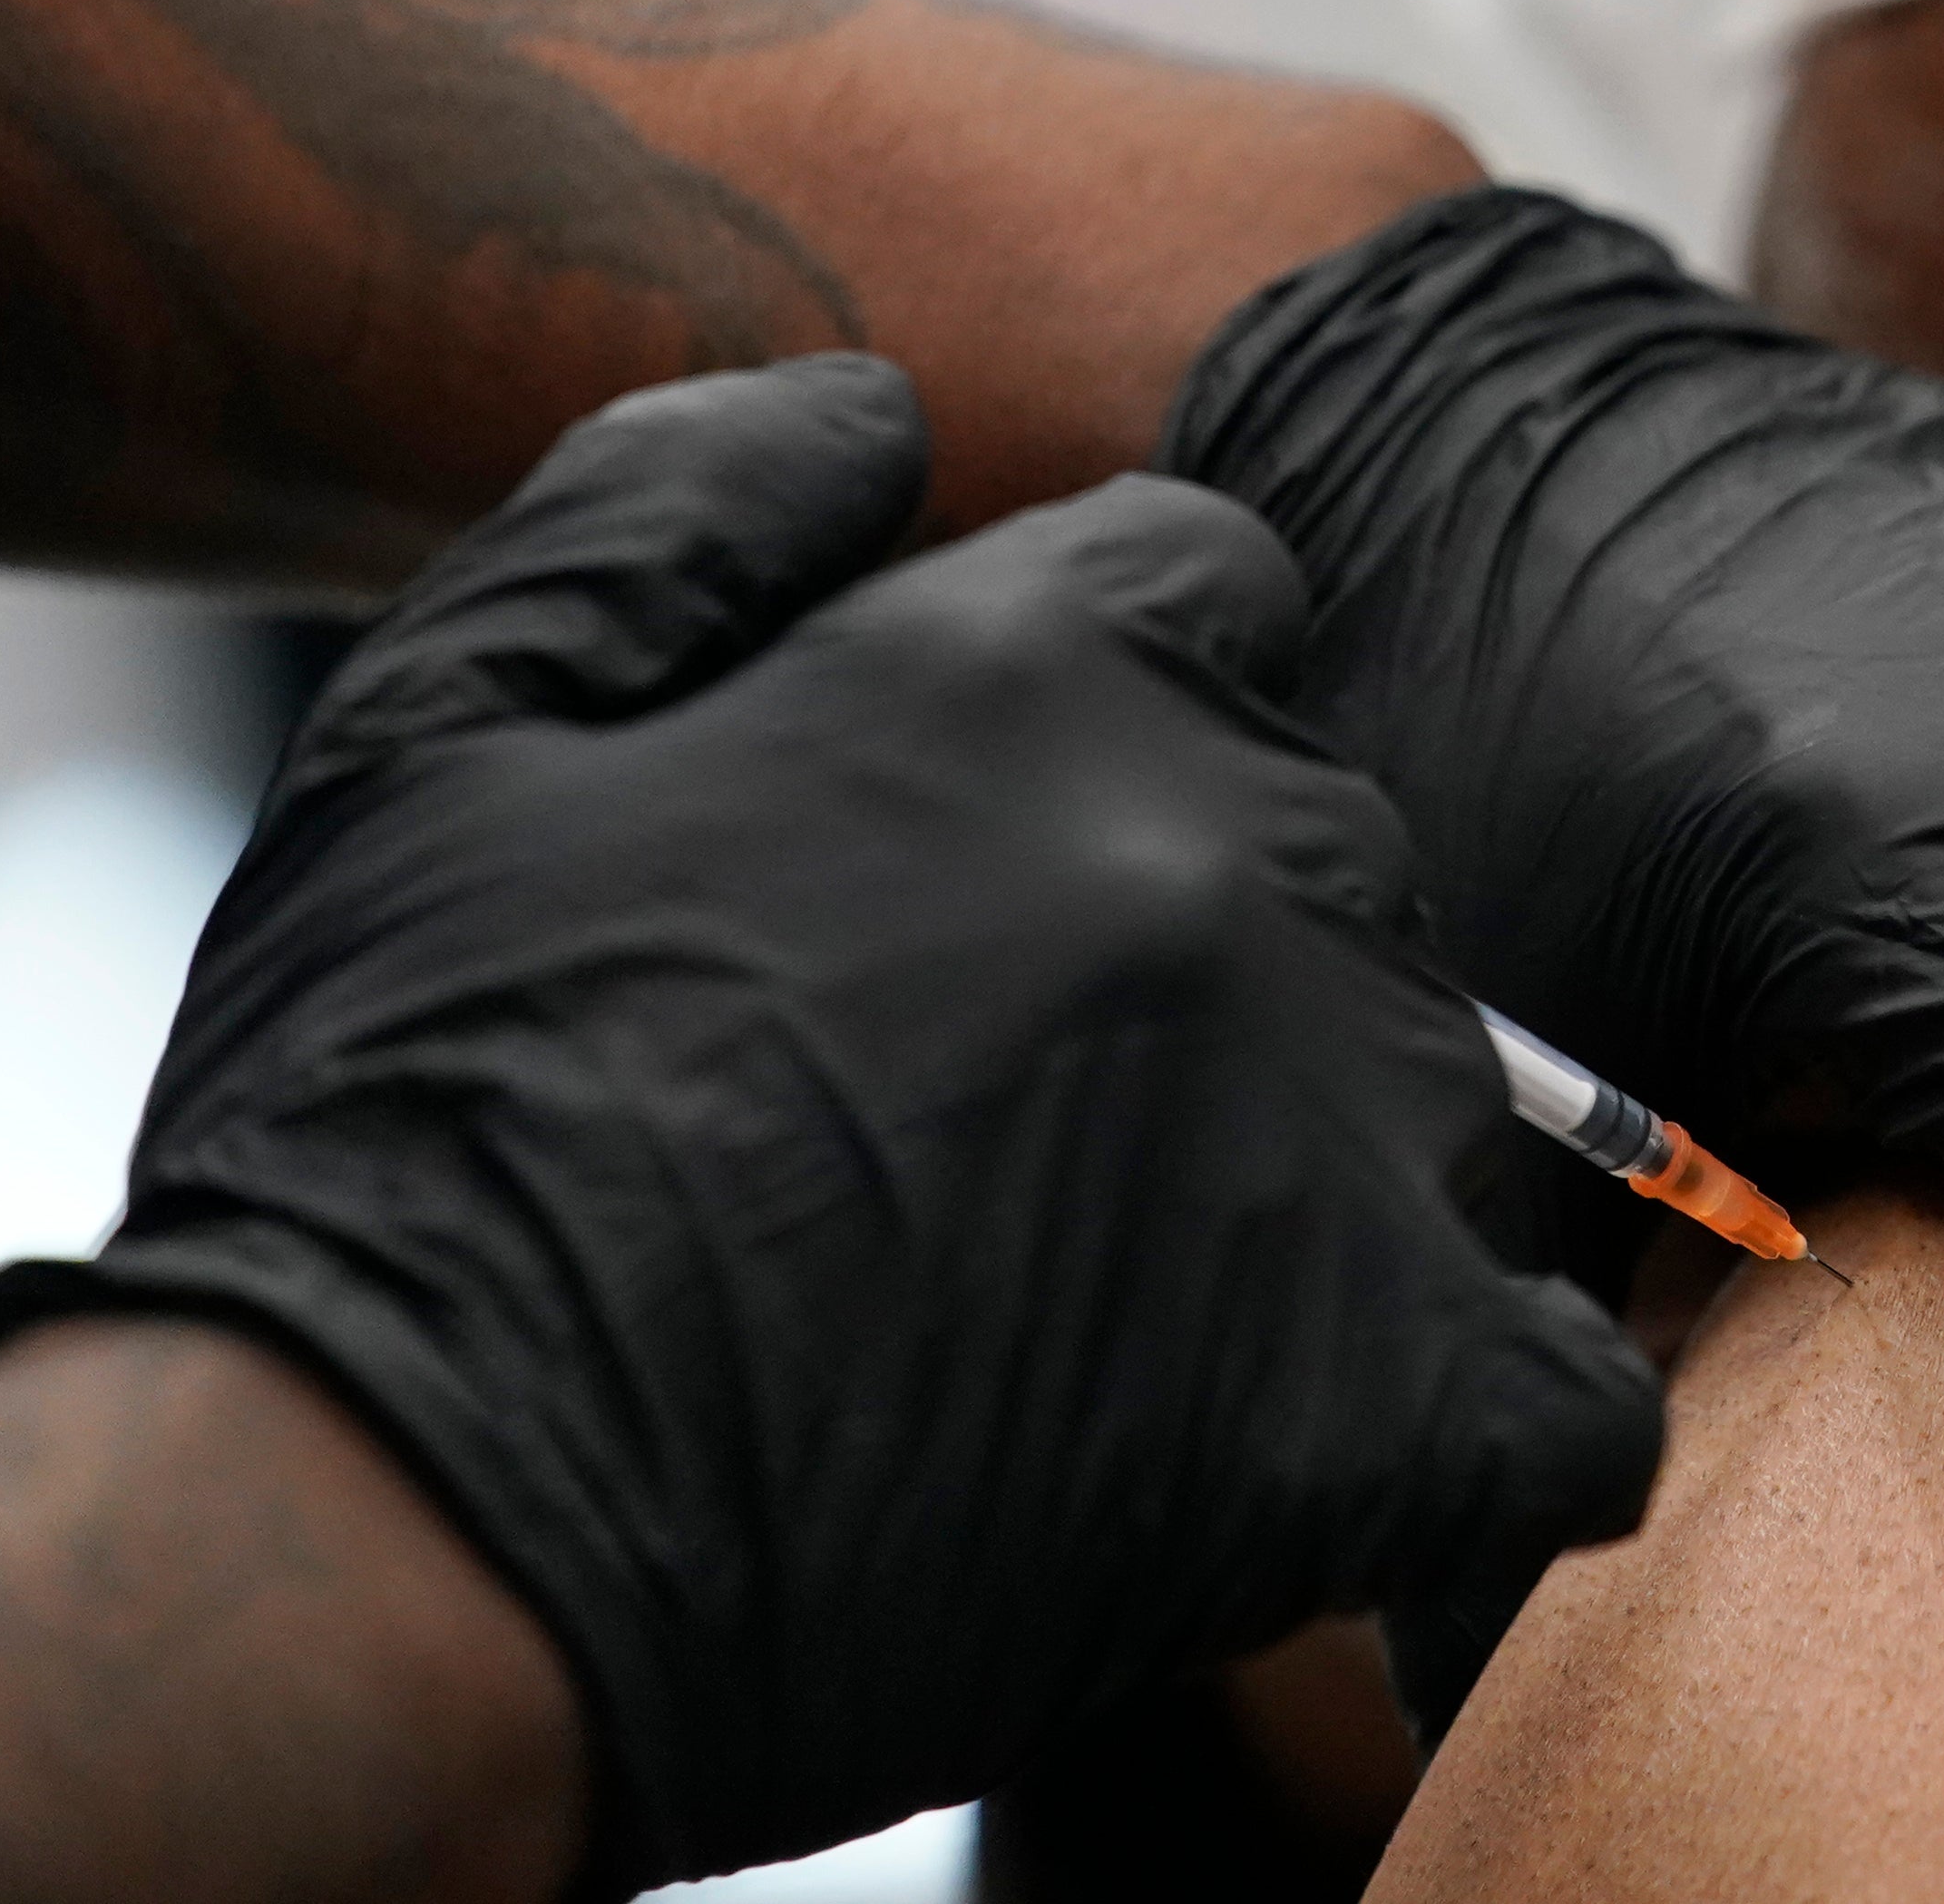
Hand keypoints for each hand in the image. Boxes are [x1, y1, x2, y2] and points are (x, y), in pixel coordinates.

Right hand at [0, 359, 1661, 1895]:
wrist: (381, 1540)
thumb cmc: (393, 1131)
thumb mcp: (446, 724)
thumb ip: (680, 504)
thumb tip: (886, 403)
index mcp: (1029, 669)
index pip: (1217, 594)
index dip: (1114, 723)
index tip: (1003, 877)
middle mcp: (1229, 843)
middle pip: (1332, 834)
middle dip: (1208, 947)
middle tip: (1005, 1124)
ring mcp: (1335, 1115)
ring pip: (1440, 1090)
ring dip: (1314, 1172)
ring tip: (1090, 1309)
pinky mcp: (1385, 1395)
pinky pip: (1562, 1394)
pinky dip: (1484, 1420)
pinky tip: (1350, 1451)